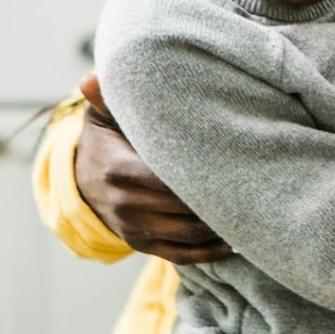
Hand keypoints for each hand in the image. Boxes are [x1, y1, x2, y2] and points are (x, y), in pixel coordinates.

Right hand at [75, 73, 231, 263]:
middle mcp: (126, 204)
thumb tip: (91, 78)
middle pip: (185, 208)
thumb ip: (107, 99)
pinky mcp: (142, 245)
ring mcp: (134, 229)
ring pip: (189, 234)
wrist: (82, 181)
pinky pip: (182, 255)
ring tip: (250, 209)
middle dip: (220, 199)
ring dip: (221, 226)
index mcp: (120, 170)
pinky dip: (210, 252)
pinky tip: (233, 240)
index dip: (205, 175)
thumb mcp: (103, 117)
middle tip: (253, 185)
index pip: (170, 179)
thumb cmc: (105, 140)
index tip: (236, 162)